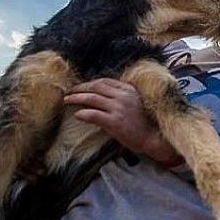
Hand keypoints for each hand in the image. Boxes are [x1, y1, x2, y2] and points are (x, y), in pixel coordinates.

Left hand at [64, 78, 181, 165]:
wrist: (152, 138)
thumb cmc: (142, 123)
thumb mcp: (133, 103)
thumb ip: (119, 97)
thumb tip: (98, 96)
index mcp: (128, 89)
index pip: (104, 81)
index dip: (89, 83)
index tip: (80, 87)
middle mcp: (123, 96)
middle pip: (96, 87)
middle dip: (80, 88)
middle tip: (68, 92)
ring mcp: (119, 108)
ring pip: (92, 98)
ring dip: (77, 98)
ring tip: (67, 100)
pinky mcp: (115, 121)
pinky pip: (93, 114)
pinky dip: (83, 114)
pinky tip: (77, 115)